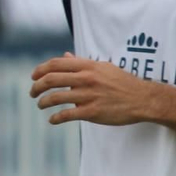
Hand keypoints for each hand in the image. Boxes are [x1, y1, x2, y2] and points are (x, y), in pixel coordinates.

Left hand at [30, 54, 153, 126]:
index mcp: (88, 66)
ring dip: (43, 102)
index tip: (33, 76)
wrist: (144, 99)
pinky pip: (67, 115)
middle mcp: (86, 79)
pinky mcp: (92, 112)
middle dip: (36, 86)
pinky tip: (52, 120)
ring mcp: (89, 96)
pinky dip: (55, 118)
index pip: (56, 64)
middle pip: (51, 79)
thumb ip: (82, 63)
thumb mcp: (103, 67)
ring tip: (40, 104)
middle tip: (32, 92)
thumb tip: (65, 55)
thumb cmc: (122, 82)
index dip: (40, 70)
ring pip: (55, 98)